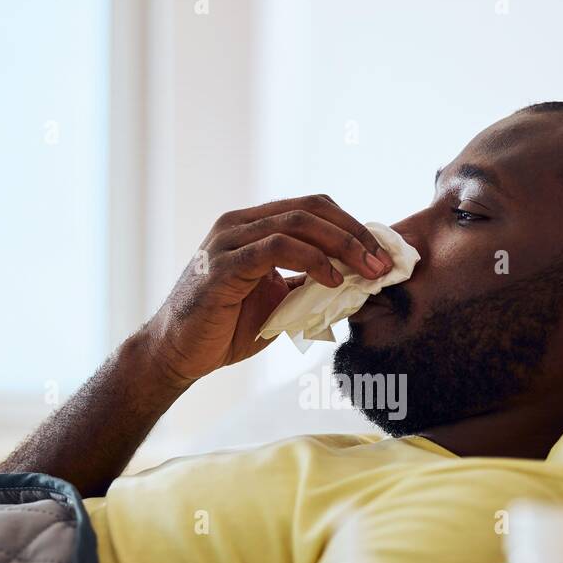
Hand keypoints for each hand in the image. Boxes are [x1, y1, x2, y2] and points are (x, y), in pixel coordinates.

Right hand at [142, 195, 393, 386]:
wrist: (178, 354)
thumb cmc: (225, 328)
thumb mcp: (278, 301)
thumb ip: (308, 284)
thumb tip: (356, 280)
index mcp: (252, 225)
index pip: (313, 208)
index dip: (352, 227)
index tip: (382, 254)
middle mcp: (239, 224)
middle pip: (311, 209)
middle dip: (355, 234)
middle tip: (383, 262)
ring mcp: (228, 242)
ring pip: (297, 224)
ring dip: (342, 246)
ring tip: (367, 272)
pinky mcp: (223, 266)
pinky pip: (275, 250)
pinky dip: (311, 261)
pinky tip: (332, 281)